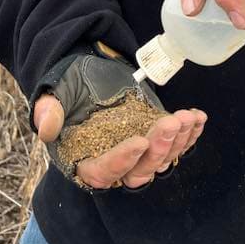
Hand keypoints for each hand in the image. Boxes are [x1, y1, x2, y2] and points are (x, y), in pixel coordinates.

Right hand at [34, 93, 207, 189]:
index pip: (102, 172)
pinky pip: (176, 146)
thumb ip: (49, 110)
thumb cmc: (69, 85)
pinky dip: (190, 134)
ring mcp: (137, 154)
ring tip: (187, 117)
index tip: (139, 141)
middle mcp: (113, 163)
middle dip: (158, 148)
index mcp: (83, 159)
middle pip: (139, 170)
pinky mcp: (155, 140)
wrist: (89, 72)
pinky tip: (198, 117)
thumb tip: (46, 128)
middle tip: (171, 123)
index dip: (121, 161)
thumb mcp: (53, 93)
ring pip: (161, 160)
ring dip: (178, 141)